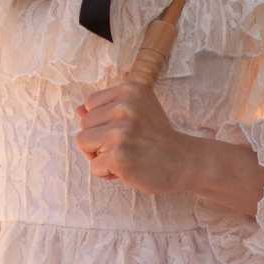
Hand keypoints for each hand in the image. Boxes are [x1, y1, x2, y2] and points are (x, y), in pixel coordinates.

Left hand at [74, 82, 263, 214]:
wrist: (186, 161)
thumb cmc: (158, 137)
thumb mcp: (138, 111)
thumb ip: (107, 108)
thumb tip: (77, 110)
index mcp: (130, 90)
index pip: (89, 104)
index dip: (101, 121)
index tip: (124, 129)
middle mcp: (125, 107)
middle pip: (83, 125)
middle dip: (98, 140)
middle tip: (126, 145)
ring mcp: (121, 132)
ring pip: (83, 143)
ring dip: (99, 156)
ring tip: (123, 156)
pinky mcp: (119, 156)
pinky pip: (94, 166)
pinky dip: (107, 173)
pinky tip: (127, 169)